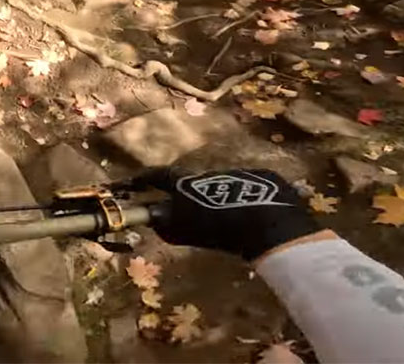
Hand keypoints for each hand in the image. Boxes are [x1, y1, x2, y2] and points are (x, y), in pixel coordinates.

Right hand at [131, 168, 319, 260]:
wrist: (269, 222)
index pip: (159, 176)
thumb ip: (169, 225)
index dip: (145, 179)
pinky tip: (252, 215)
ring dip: (218, 198)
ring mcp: (237, 173)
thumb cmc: (222, 229)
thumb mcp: (187, 231)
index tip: (134, 182)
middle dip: (188, 194)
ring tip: (224, 217)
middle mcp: (209, 172)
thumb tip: (154, 220)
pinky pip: (248, 188)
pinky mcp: (264, 178)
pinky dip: (244, 199)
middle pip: (192, 181)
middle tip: (187, 208)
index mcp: (187, 183)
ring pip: (221, 184)